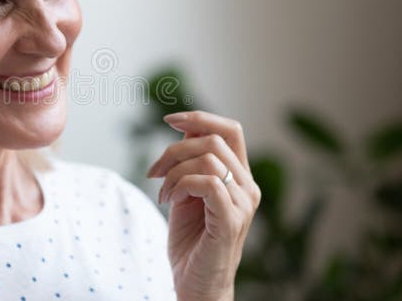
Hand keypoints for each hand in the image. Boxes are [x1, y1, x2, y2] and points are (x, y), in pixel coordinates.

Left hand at [146, 110, 260, 300]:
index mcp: (240, 177)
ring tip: (163, 194)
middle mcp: (248, 187)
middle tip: (154, 173)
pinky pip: (207, 182)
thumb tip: (184, 128)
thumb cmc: (190, 242)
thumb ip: (190, 163)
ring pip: (209, 159)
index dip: (200, 117)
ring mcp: (243, 204)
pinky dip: (181, 185)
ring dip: (174, 172)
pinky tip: (169, 201)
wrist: (196, 284)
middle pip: (214, 139)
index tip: (169, 120)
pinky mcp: (231, 220)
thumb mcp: (186, 192)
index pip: (230, 130)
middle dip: (174, 149)